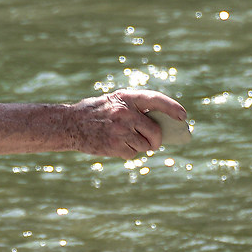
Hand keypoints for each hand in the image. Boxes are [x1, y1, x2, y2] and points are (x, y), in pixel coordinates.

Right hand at [65, 89, 188, 157]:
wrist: (69, 124)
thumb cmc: (95, 112)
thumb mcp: (114, 102)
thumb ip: (134, 110)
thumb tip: (160, 126)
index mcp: (126, 98)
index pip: (155, 100)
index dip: (171, 107)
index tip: (182, 116)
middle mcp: (125, 113)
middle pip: (155, 131)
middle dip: (157, 140)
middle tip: (154, 143)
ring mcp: (120, 130)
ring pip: (144, 145)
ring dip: (139, 146)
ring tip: (124, 140)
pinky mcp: (114, 146)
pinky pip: (132, 154)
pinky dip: (127, 152)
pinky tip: (114, 145)